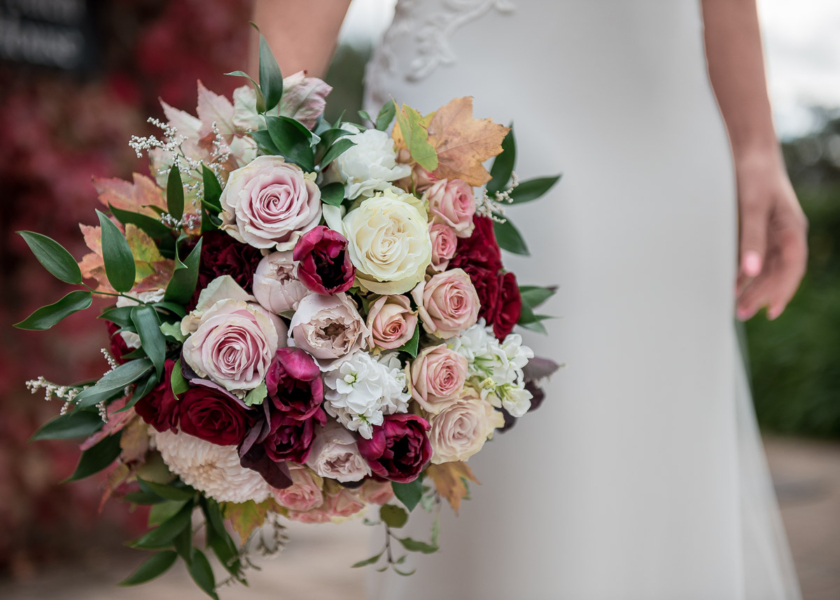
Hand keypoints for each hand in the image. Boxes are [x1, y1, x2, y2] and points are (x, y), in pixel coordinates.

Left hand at [735, 150, 807, 320]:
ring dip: (753, 286)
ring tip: (736, 306)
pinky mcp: (756, 227)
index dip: (782, 291)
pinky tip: (732, 284)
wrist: (746, 148)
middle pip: (777, 271)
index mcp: (791, 229)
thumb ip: (750, 239)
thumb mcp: (752, 206)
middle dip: (762, 294)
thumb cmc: (753, 174)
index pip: (791, 268)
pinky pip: (755, 256)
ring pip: (766, 266)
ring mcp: (771, 231)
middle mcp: (784, 233)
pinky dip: (745, 272)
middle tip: (741, 313)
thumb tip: (750, 273)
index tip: (770, 311)